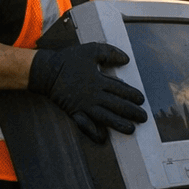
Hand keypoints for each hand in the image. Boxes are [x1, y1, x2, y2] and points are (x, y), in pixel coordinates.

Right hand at [28, 42, 146, 142]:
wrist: (45, 71)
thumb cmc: (69, 60)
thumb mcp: (91, 50)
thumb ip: (110, 53)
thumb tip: (126, 59)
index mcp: (99, 80)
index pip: (122, 90)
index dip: (134, 96)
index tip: (142, 100)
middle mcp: (94, 95)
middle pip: (117, 106)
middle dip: (132, 113)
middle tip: (143, 118)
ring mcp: (84, 105)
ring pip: (105, 117)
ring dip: (119, 124)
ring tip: (131, 130)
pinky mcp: (74, 112)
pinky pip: (85, 125)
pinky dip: (93, 132)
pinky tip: (102, 139)